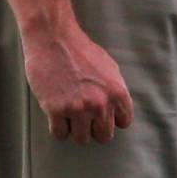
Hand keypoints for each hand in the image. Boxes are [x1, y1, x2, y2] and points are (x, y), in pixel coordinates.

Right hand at [24, 17, 134, 143]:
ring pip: (81, 139)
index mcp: (117, 93)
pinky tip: (56, 114)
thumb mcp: (109, 67)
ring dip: (75, 129)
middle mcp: (100, 104)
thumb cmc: (79, 50)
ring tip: (70, 114)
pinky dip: (58, 127)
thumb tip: (117, 110)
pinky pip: (60, 134)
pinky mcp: (56, 110)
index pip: (123, 122)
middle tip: (84, 116)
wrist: (53, 38)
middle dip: (94, 128)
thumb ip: (115, 90)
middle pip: (104, 136)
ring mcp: (78, 109)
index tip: (102, 114)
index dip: (112, 119)